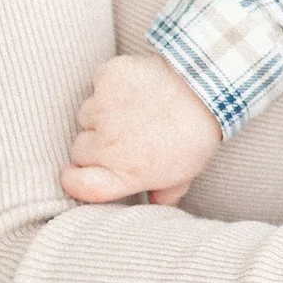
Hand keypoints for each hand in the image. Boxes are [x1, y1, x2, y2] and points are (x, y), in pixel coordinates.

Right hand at [61, 53, 222, 206]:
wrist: (209, 87)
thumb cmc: (196, 135)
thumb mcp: (184, 174)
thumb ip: (164, 194)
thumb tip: (155, 204)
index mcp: (124, 174)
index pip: (77, 185)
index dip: (73, 180)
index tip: (76, 174)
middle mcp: (108, 145)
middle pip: (79, 149)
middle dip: (94, 144)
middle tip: (124, 135)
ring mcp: (104, 109)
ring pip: (86, 115)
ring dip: (103, 113)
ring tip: (136, 109)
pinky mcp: (107, 78)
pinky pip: (98, 83)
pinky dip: (112, 83)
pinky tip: (137, 86)